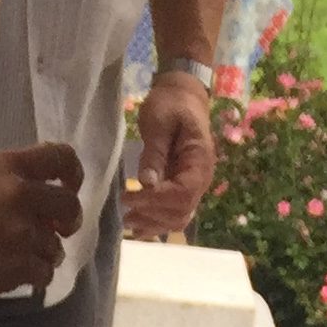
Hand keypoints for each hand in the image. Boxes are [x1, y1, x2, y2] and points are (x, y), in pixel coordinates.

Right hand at [0, 145, 85, 304]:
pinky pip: (44, 274)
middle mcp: (20, 194)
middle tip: (57, 230)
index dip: (73, 174)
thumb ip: (8, 182)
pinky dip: (33, 276)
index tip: (69, 187)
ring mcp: (22, 233)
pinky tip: (13, 273)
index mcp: (7, 166)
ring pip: (55, 246)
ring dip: (43, 253)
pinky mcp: (18, 267)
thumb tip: (38, 199)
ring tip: (18, 255)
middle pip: (69, 205)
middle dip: (68, 221)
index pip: (61, 157)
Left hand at [130, 73, 216, 239]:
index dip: (155, 201)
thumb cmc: (171, 104)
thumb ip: (154, 152)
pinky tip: (140, 228)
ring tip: (129, 223)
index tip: (127, 198)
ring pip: (179, 218)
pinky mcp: (183, 188)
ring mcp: (193, 186)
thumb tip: (147, 183)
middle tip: (125, 215)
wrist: (183, 98)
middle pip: (181, 211)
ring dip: (154, 225)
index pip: (182, 194)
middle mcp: (201, 179)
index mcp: (199, 161)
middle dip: (152, 216)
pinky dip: (158, 223)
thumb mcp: (159, 121)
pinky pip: (174, 213)